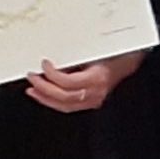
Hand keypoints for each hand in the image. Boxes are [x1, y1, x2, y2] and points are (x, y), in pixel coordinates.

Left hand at [25, 52, 142, 114]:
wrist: (127, 60)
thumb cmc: (111, 53)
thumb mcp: (93, 51)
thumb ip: (74, 58)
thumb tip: (52, 61)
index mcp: (97, 77)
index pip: (69, 82)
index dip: (53, 75)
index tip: (43, 64)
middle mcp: (96, 91)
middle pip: (64, 96)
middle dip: (44, 87)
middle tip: (32, 77)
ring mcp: (94, 99)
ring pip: (65, 105)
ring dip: (45, 98)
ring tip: (33, 90)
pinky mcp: (91, 102)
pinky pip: (69, 107)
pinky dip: (54, 102)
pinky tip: (44, 96)